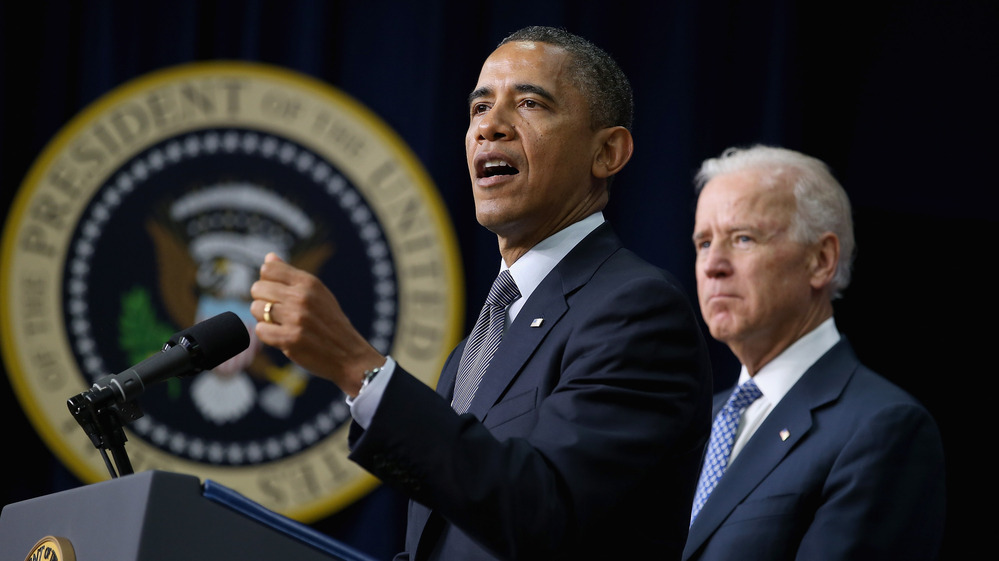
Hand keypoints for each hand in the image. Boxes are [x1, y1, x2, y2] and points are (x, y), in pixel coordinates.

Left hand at [250, 252, 384, 396]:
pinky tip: (280, 336)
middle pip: (258, 288)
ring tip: (280, 324)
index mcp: (309, 282)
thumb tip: (269, 257)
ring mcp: (296, 318)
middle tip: (278, 312)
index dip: (267, 281)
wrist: (348, 353)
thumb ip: (291, 276)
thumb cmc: (330, 322)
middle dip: (263, 300)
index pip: (268, 268)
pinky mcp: (290, 339)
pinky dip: (267, 335)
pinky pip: (260, 330)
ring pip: (256, 308)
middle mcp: (302, 297)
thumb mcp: (318, 293)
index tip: (277, 293)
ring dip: (263, 318)